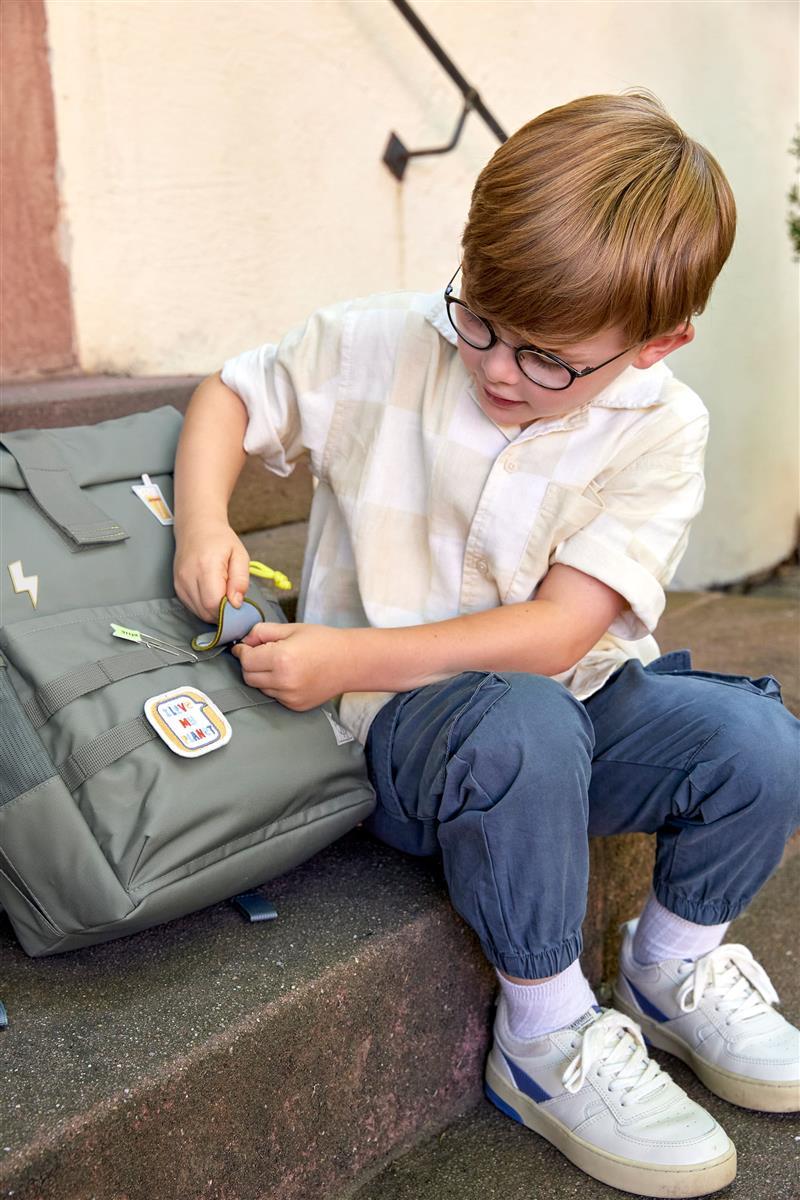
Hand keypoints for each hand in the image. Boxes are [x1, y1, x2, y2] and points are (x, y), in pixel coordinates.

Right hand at [173, 520, 250, 620]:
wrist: (196, 527)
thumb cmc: (220, 539)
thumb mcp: (240, 555)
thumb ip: (241, 580)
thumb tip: (237, 602)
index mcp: (206, 566)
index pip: (214, 603)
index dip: (228, 610)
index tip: (238, 603)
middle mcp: (189, 577)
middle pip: (206, 611)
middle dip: (223, 613)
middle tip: (232, 600)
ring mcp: (180, 583)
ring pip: (198, 612)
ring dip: (213, 611)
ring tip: (223, 595)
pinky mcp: (177, 587)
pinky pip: (192, 607)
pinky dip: (204, 607)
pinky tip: (212, 594)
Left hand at [232, 622, 351, 710]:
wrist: (351, 662)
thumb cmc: (323, 641)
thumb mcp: (292, 628)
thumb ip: (263, 632)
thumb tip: (245, 641)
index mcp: (281, 658)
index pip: (246, 660)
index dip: (242, 651)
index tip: (245, 646)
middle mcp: (283, 681)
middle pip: (248, 677)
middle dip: (250, 664)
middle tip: (262, 653)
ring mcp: (290, 697)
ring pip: (260, 688)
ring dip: (262, 676)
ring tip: (280, 664)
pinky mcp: (295, 705)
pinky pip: (274, 696)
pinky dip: (276, 686)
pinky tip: (291, 675)